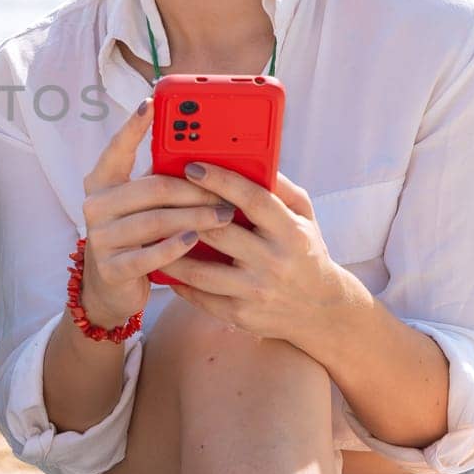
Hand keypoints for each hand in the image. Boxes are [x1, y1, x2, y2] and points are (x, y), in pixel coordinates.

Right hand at [78, 99, 235, 327]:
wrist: (111, 288)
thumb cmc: (138, 236)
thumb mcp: (144, 205)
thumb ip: (160, 181)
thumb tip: (205, 157)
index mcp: (102, 183)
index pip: (116, 149)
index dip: (133, 126)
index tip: (151, 102)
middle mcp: (95, 206)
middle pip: (151, 189)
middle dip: (194, 189)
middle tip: (227, 192)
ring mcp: (100, 238)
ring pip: (155, 221)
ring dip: (194, 217)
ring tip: (224, 216)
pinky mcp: (111, 268)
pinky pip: (148, 255)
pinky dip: (174, 246)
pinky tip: (196, 239)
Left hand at [154, 166, 356, 342]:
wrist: (322, 310)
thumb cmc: (305, 250)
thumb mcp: (304, 216)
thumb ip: (279, 188)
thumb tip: (249, 158)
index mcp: (291, 231)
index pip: (253, 200)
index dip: (221, 181)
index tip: (192, 166)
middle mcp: (274, 262)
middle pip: (220, 232)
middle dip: (186, 213)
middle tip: (159, 197)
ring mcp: (256, 291)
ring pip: (201, 270)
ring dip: (171, 251)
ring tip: (152, 232)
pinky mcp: (241, 315)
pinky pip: (200, 296)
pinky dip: (178, 281)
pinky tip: (163, 263)